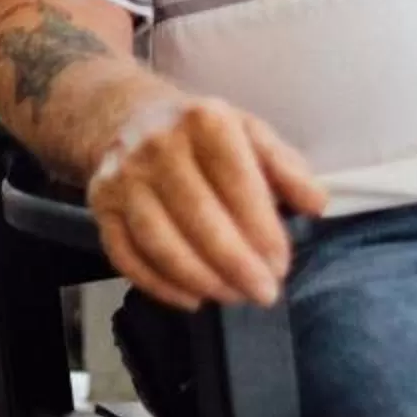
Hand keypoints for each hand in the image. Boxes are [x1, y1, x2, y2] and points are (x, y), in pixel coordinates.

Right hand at [85, 90, 328, 312]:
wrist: (131, 118)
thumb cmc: (204, 135)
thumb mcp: (250, 133)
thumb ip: (287, 168)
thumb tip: (317, 205)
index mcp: (204, 119)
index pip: (237, 181)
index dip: (262, 228)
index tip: (282, 265)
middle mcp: (158, 144)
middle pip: (198, 216)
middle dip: (235, 263)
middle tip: (264, 294)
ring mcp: (123, 176)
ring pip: (159, 240)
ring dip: (201, 278)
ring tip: (233, 297)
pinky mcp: (99, 204)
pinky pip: (126, 255)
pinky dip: (160, 285)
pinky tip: (193, 299)